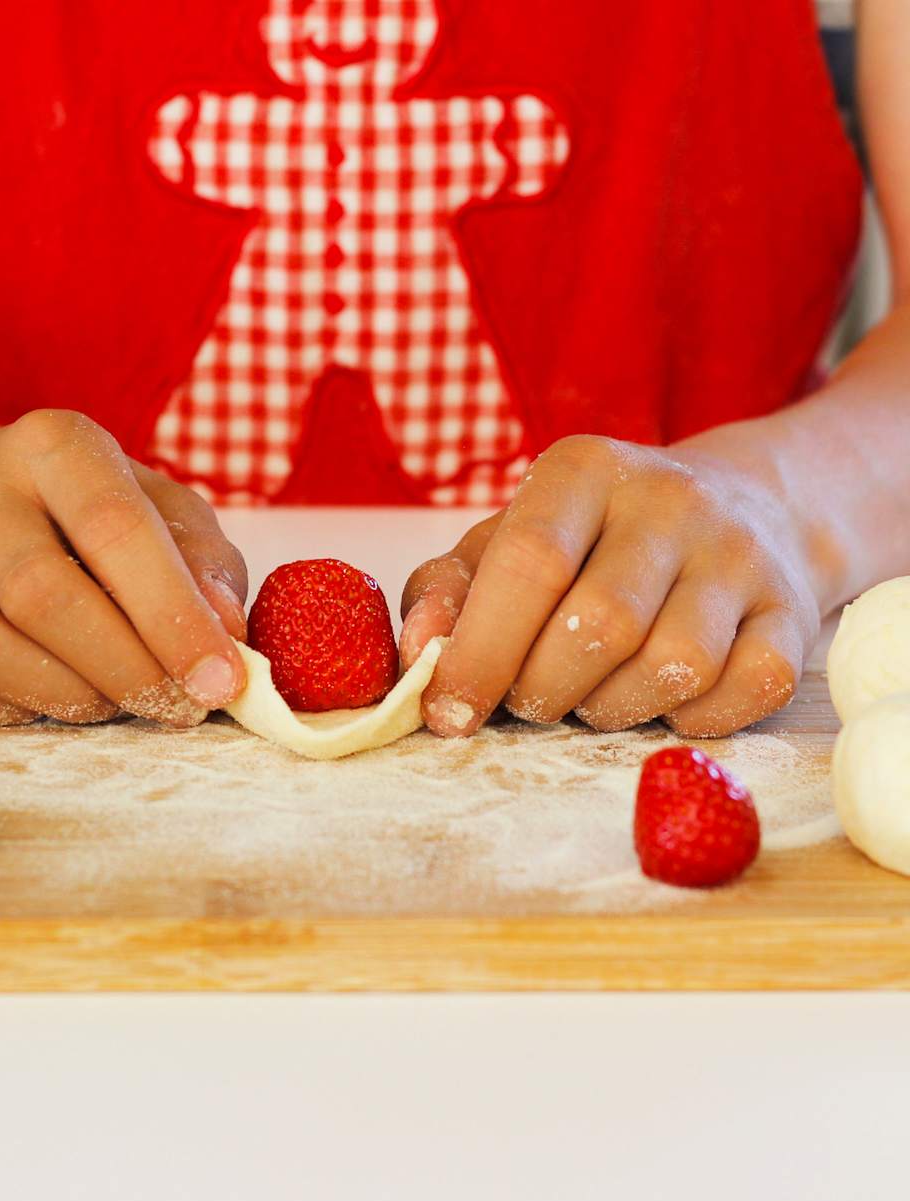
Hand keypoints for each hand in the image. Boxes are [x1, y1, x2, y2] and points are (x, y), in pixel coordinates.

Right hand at [0, 409, 247, 725]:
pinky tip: (61, 691)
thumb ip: (206, 568)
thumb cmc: (102, 517)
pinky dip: (23, 709)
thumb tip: (226, 636)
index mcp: (57, 447)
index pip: (114, 528)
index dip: (172, 614)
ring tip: (123, 698)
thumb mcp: (171, 517)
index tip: (222, 681)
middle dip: (128, 670)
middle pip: (44, 595)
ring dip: (74, 696)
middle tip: (182, 708)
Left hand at [401, 435, 820, 737]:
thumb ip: (447, 590)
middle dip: (544, 691)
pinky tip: (662, 698)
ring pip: (673, 668)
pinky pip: (743, 694)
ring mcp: (741, 557)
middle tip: (532, 700)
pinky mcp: (791, 614)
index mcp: (585, 471)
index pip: (530, 562)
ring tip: (594, 693)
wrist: (742, 508)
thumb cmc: (594, 542)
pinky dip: (690, 719)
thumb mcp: (508, 541)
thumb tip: (418, 656)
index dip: (480, 651)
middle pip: (599, 626)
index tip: (450, 713)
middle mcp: (671, 501)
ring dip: (613, 710)